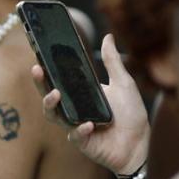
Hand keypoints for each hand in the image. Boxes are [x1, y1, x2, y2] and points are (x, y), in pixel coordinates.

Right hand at [33, 34, 149, 175]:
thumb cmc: (131, 114)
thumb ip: (112, 61)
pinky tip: (89, 125)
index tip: (40, 57)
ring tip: (55, 95)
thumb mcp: (123, 83)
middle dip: (40, 84)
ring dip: (50, 105)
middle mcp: (74, 110)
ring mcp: (75, 126)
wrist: (140, 142)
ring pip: (54, 116)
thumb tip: (108, 37)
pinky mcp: (82, 142)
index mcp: (81, 95)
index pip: (59, 81)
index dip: (47, 71)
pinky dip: (80, 130)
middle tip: (38, 70)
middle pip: (49, 97)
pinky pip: (75, 136)